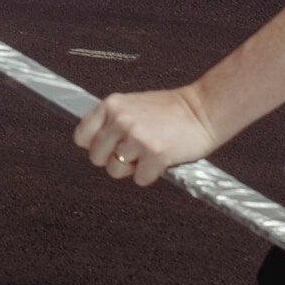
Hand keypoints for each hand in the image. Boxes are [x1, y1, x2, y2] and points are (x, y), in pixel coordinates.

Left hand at [75, 86, 222, 185]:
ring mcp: (137, 138)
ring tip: (148, 153)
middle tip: (132, 152)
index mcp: (112, 105)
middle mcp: (121, 120)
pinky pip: (140, 179)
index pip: (81, 136)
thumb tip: (91, 143)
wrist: (203, 110)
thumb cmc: (170, 109)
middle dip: (113, 159)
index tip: (107, 147)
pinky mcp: (156, 155)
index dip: (94, 145)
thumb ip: (111, 121)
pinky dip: (150, 175)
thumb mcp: (132, 105)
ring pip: (115, 171)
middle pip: (96, 158)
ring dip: (132, 168)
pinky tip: (161, 159)